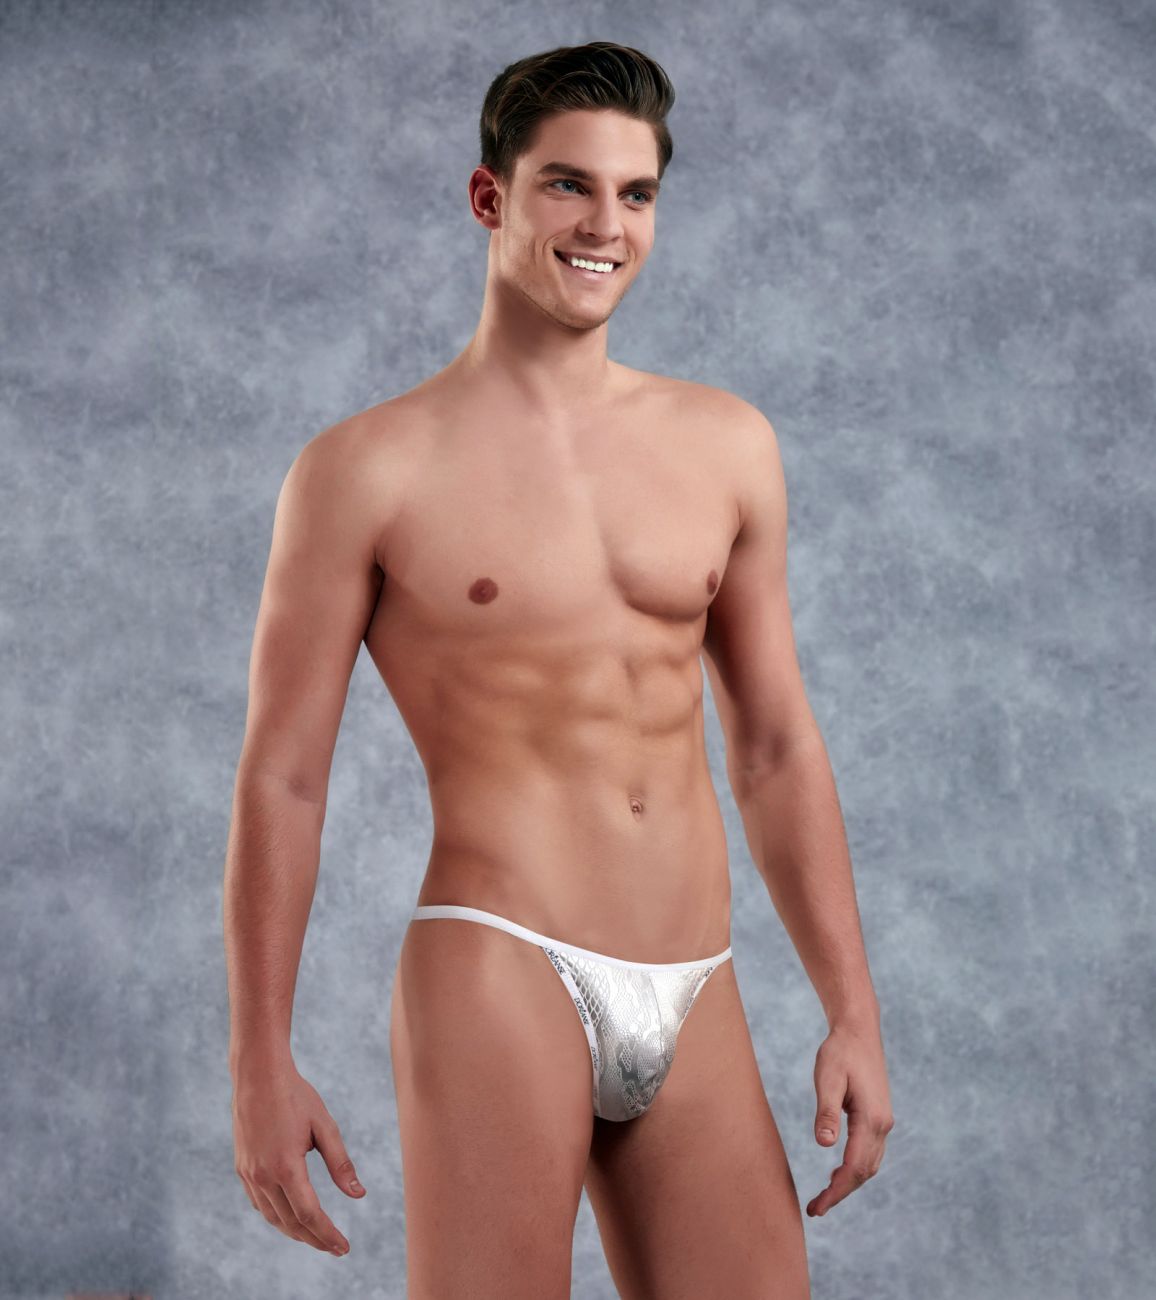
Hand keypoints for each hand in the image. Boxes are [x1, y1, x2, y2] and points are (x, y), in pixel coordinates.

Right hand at [232, 1061, 365, 1253]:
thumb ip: (340, 1163)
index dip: (328, 1235)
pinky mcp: (242, 1168)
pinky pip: (259, 1204)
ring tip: (317, 1237)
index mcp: (286, 1167)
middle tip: (336, 1248)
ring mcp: (249, 1174)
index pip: (310, 1215)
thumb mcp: (324, 1126)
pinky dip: (277, 1216)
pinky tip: (290, 1217)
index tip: (344, 1248)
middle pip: (291, 1222)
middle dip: (315, 1239)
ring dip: (295, 1231)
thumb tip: (358, 1195)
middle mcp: (263, 1176)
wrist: (258, 1075)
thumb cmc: (296, 1096)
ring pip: (273, 1217)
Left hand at [806, 1019, 893, 1217]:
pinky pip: (870, 1152)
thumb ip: (826, 1111)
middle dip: (841, 1193)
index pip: (854, 1168)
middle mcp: (883, 1125)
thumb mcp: (827, 1078)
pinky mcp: (879, 1116)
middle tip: (815, 1209)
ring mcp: (884, 1121)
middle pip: (864, 1172)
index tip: (817, 1208)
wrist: (859, 1030)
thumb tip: (824, 1144)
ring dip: (849, 1183)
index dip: (836, 1192)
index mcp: (871, 1119)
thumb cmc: (839, 1052)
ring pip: (870, 1165)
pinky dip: (855, 1169)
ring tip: (823, 1197)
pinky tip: (838, 1172)